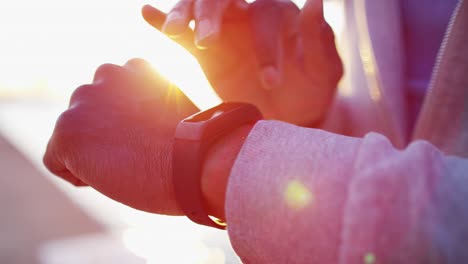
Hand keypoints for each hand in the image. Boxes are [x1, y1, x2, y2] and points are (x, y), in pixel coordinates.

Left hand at [43, 59, 198, 214]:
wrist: (194, 163)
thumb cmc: (191, 148)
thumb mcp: (171, 112)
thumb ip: (144, 104)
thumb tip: (128, 123)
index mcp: (135, 68)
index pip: (112, 98)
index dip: (126, 126)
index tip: (147, 140)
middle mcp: (106, 74)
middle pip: (88, 114)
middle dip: (103, 135)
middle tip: (135, 155)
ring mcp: (83, 100)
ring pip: (73, 136)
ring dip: (90, 153)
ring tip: (124, 165)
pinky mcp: (67, 130)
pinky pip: (56, 161)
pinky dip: (76, 175)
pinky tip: (107, 177)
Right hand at [142, 0, 342, 125]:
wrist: (289, 113)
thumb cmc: (311, 90)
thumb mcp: (324, 71)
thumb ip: (319, 39)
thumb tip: (317, 1)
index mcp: (281, 15)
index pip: (266, 15)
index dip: (265, 45)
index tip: (270, 82)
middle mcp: (249, 15)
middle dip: (212, 14)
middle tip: (207, 39)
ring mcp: (225, 31)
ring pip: (198, 11)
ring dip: (184, 14)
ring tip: (174, 28)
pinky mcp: (207, 51)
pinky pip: (182, 35)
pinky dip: (162, 22)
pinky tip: (146, 13)